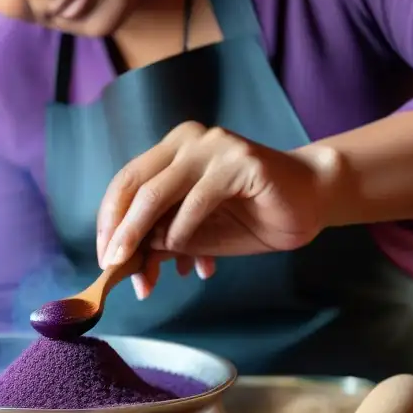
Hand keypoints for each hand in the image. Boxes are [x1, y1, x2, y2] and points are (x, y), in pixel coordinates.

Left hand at [96, 121, 331, 297]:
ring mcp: (213, 146)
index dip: (108, 220)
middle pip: (134, 187)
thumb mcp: (193, 233)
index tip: (103, 256)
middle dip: (118, 231)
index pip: (125, 183)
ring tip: (139, 271)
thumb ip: (159, 238)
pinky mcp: (240, 160)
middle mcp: (187, 141)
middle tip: (111, 265)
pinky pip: (197, 199)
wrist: (309, 201)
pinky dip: (183, 230)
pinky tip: (183, 254)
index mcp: (170, 151)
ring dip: (142, 236)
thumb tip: (122, 261)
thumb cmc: (247, 216)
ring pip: (158, 193)